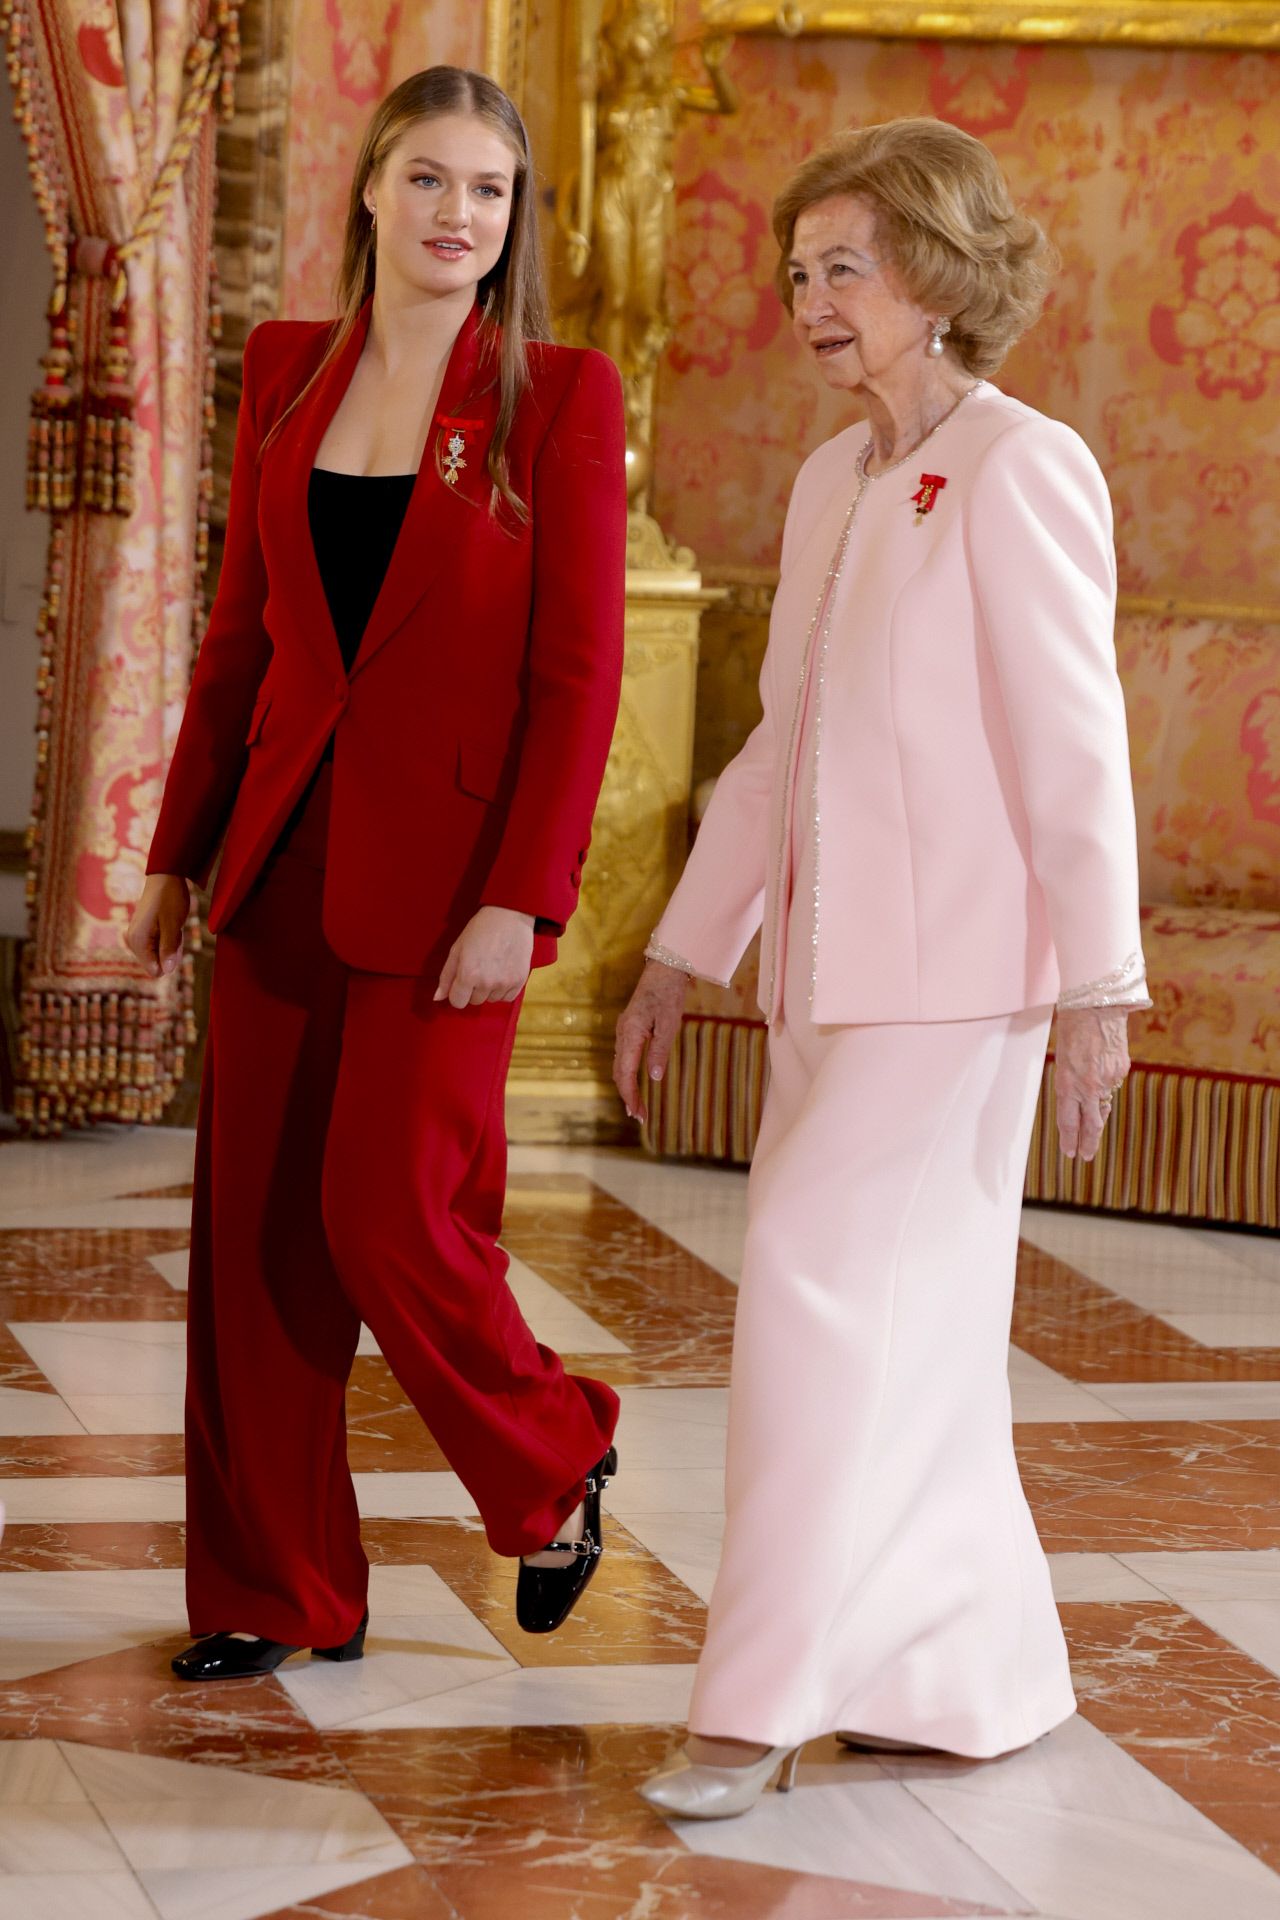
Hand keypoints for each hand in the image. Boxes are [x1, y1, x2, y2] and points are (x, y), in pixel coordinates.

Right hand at [124, 874, 190, 978]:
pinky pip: (160, 944)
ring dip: (172, 943)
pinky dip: (170, 937)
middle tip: (175, 929)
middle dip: (172, 951)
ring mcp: (138, 936)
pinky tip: (170, 923)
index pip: (155, 970)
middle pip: (159, 962)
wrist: (165, 876)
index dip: (170, 960)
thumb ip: (168, 949)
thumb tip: (166, 972)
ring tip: (173, 924)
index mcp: (138, 941)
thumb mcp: (172, 924)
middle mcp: (133, 941)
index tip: (174, 941)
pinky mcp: (144, 932)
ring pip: (161, 954)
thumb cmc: (169, 898)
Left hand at [434, 906, 533, 1008]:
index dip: (457, 992)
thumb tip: (438, 997)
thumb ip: (446, 976)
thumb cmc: (481, 929)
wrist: (510, 916)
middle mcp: (486, 982)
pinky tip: (502, 972)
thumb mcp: (457, 949)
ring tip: (492, 967)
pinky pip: (507, 998)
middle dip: (473, 989)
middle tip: (479, 968)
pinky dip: (504, 989)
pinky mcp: (519, 981)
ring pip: (491, 999)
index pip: (457, 1002)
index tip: (462, 980)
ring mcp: (504, 983)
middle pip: (474, 1001)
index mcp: (468, 974)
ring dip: (489, 989)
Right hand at [614, 960, 690, 1121]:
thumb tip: (653, 1078)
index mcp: (630, 1033)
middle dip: (628, 1096)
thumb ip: (660, 1051)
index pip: (625, 1073)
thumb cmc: (669, 994)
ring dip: (627, 1087)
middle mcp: (622, 1034)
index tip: (638, 1115)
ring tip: (638, 1107)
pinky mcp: (629, 1029)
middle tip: (640, 1117)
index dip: (630, 1096)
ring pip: (619, 1066)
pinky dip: (628, 1074)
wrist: (664, 969)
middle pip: (618, 1073)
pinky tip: (635, 1083)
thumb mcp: (669, 1023)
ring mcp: (624, 1031)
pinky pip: (623, 1057)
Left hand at [1055, 1005, 1130, 1160]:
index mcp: (1067, 1085)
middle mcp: (1088, 1087)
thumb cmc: (1072, 1031)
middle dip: (1088, 1143)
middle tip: (1085, 1157)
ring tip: (1092, 1135)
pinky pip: (1113, 1085)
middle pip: (1090, 1124)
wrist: (1095, 1006)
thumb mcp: (1063, 1062)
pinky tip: (1102, 1084)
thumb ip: (1071, 1084)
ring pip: (1103, 1106)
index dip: (1069, 1140)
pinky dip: (1107, 1088)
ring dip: (1097, 1120)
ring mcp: (1108, 1080)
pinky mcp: (1121, 1070)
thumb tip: (1083, 1101)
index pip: (1068, 1121)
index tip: (1070, 1153)